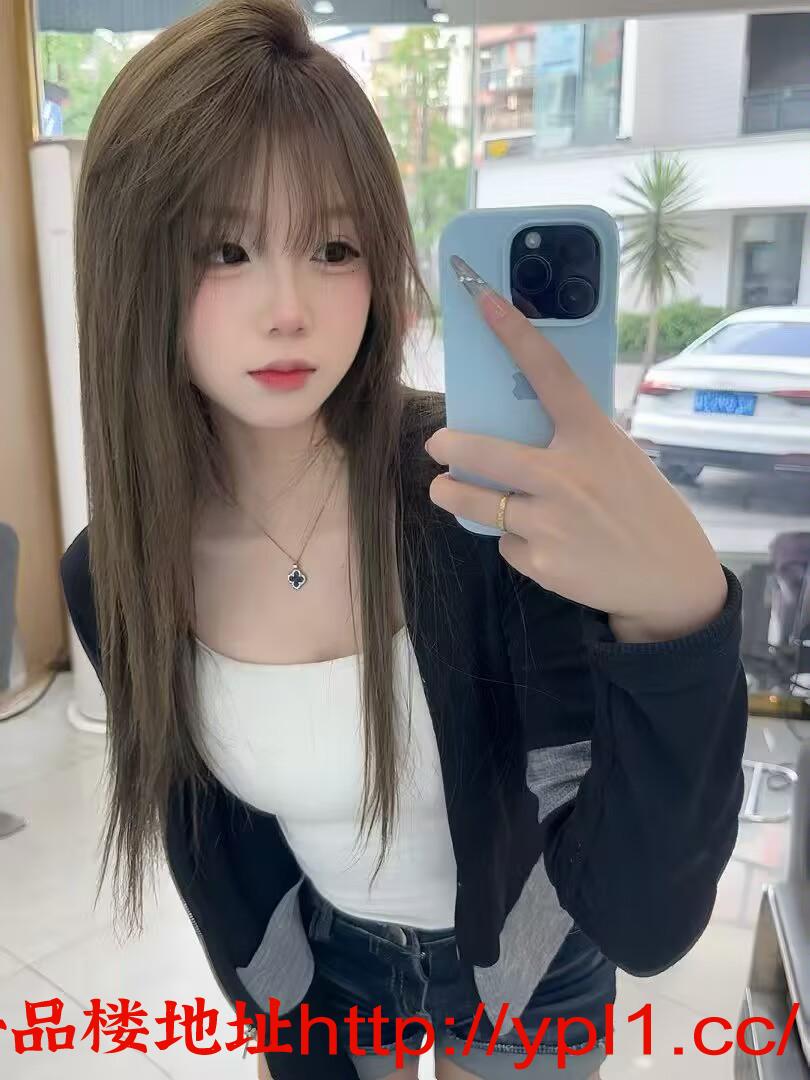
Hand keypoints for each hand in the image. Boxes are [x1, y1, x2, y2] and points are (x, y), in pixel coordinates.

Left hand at [424, 257, 727, 642]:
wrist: (669, 577)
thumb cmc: (640, 506)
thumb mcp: (617, 457)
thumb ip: (572, 440)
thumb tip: (513, 424)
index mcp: (593, 438)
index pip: (551, 373)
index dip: (514, 333)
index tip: (484, 299)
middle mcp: (567, 476)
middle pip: (482, 452)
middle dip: (447, 447)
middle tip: (438, 445)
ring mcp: (551, 523)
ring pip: (475, 503)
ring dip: (451, 494)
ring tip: (447, 489)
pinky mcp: (541, 562)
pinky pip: (504, 541)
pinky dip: (511, 538)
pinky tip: (541, 541)